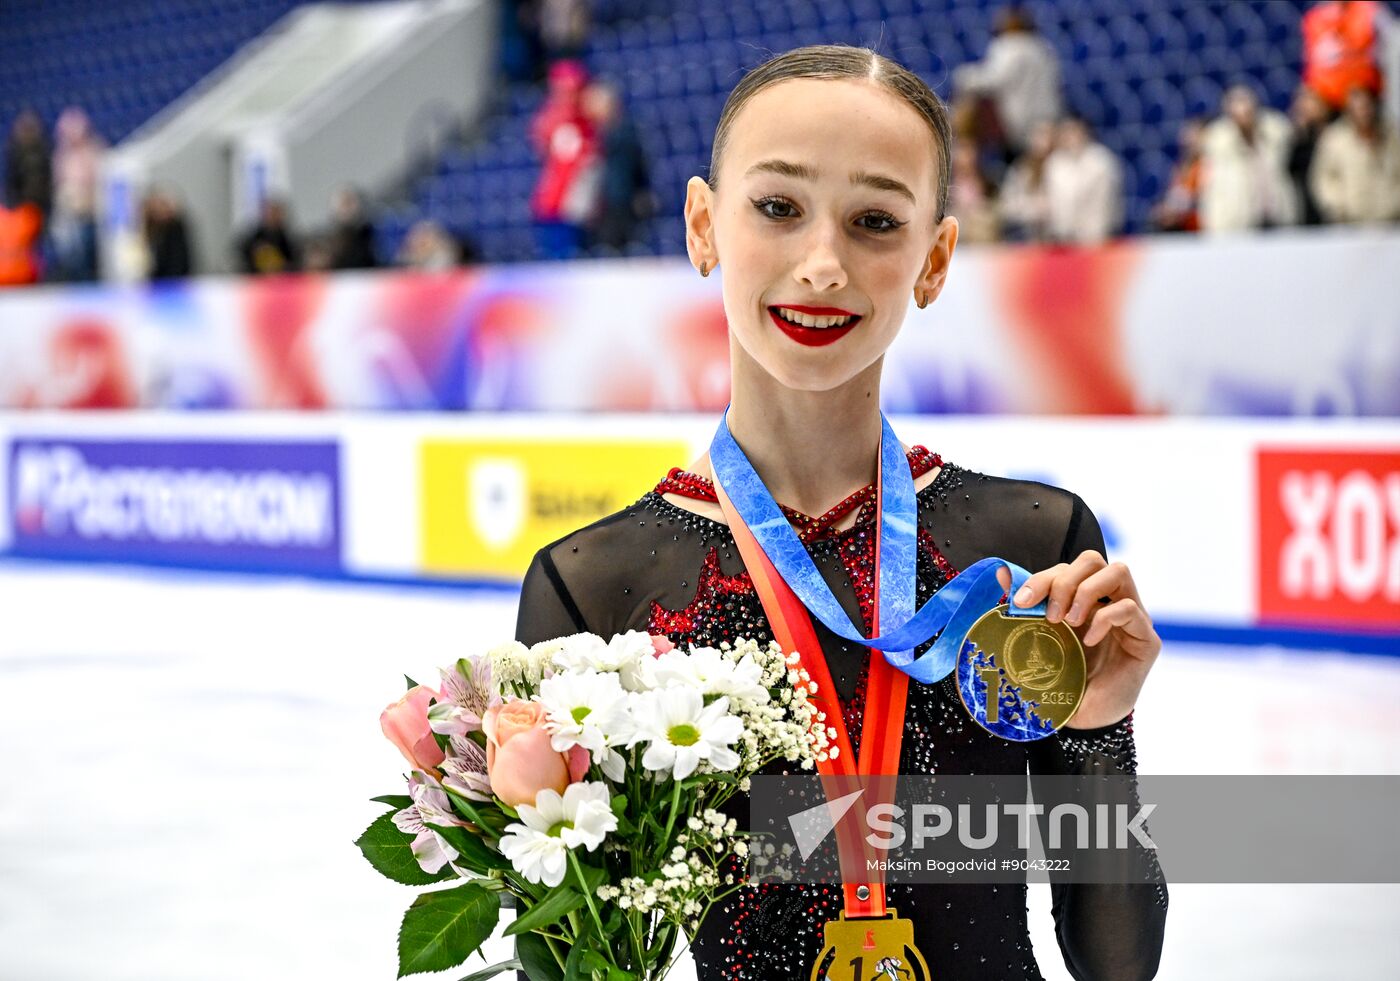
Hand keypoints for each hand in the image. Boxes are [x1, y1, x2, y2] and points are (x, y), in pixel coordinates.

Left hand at [997, 551, 1161, 729]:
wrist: (1084, 719)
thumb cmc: (1063, 679)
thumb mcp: (1039, 640)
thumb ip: (1025, 607)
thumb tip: (1002, 573)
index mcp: (1083, 599)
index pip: (1066, 568)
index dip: (1042, 578)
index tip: (1021, 602)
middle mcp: (1109, 602)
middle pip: (1094, 560)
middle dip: (1065, 580)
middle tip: (1050, 615)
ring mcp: (1131, 618)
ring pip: (1119, 572)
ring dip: (1086, 591)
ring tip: (1070, 622)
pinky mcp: (1146, 639)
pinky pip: (1131, 609)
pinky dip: (1105, 619)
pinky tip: (1088, 641)